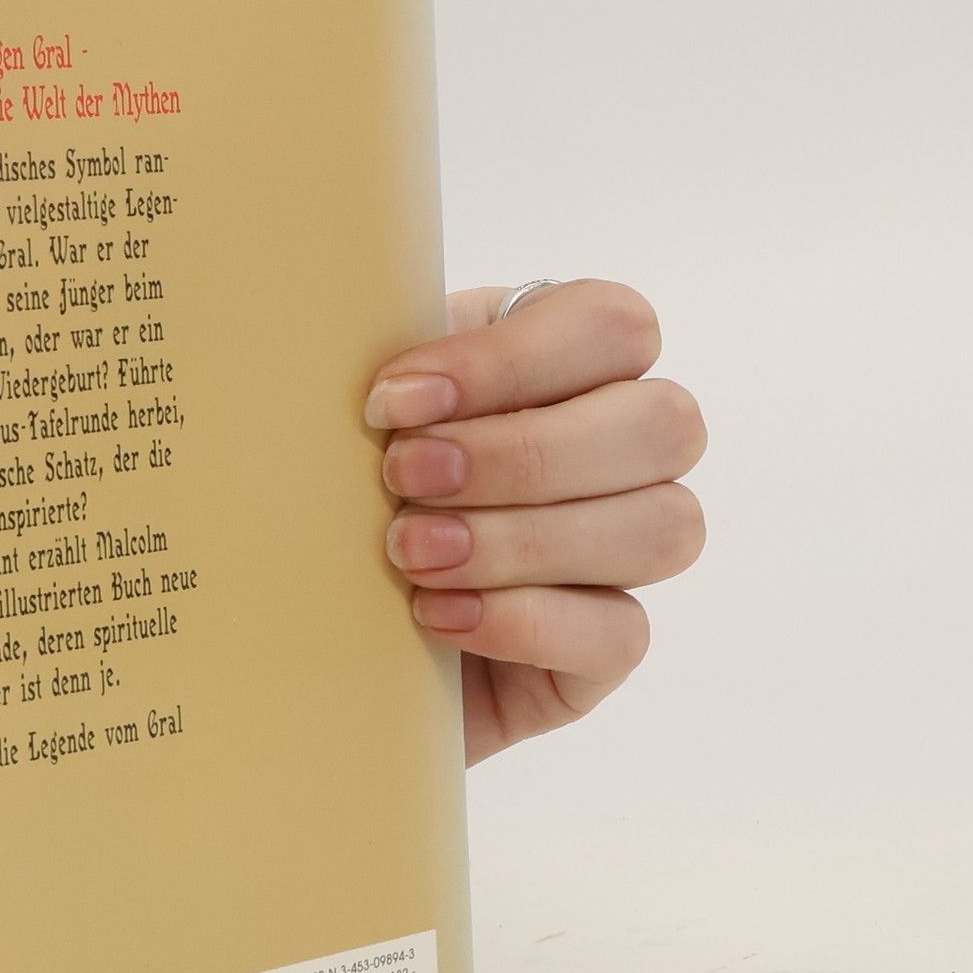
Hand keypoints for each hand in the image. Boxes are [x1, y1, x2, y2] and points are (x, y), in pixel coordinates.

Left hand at [363, 279, 706, 765]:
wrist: (309, 629)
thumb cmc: (337, 496)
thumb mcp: (349, 417)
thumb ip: (377, 369)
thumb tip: (354, 349)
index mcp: (563, 362)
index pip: (610, 324)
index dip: (511, 360)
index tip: (392, 401)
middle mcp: (620, 448)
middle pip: (662, 423)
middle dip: (522, 454)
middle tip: (403, 476)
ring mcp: (626, 551)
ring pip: (662, 526)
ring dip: (523, 538)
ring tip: (411, 554)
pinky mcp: (607, 647)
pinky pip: (619, 630)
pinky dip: (520, 619)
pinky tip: (433, 616)